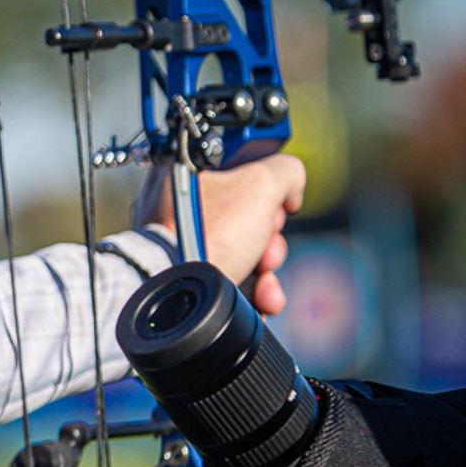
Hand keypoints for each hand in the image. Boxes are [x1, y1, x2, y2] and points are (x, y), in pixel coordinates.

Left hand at [136, 153, 305, 314]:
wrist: (179, 294)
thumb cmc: (210, 234)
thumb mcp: (259, 184)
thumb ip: (285, 172)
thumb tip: (290, 192)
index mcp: (182, 171)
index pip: (237, 166)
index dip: (265, 186)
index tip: (275, 203)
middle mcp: (175, 206)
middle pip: (244, 214)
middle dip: (270, 238)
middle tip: (266, 247)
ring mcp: (177, 243)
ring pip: (240, 249)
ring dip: (266, 270)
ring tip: (264, 283)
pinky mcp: (185, 276)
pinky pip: (227, 276)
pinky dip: (251, 290)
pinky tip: (262, 299)